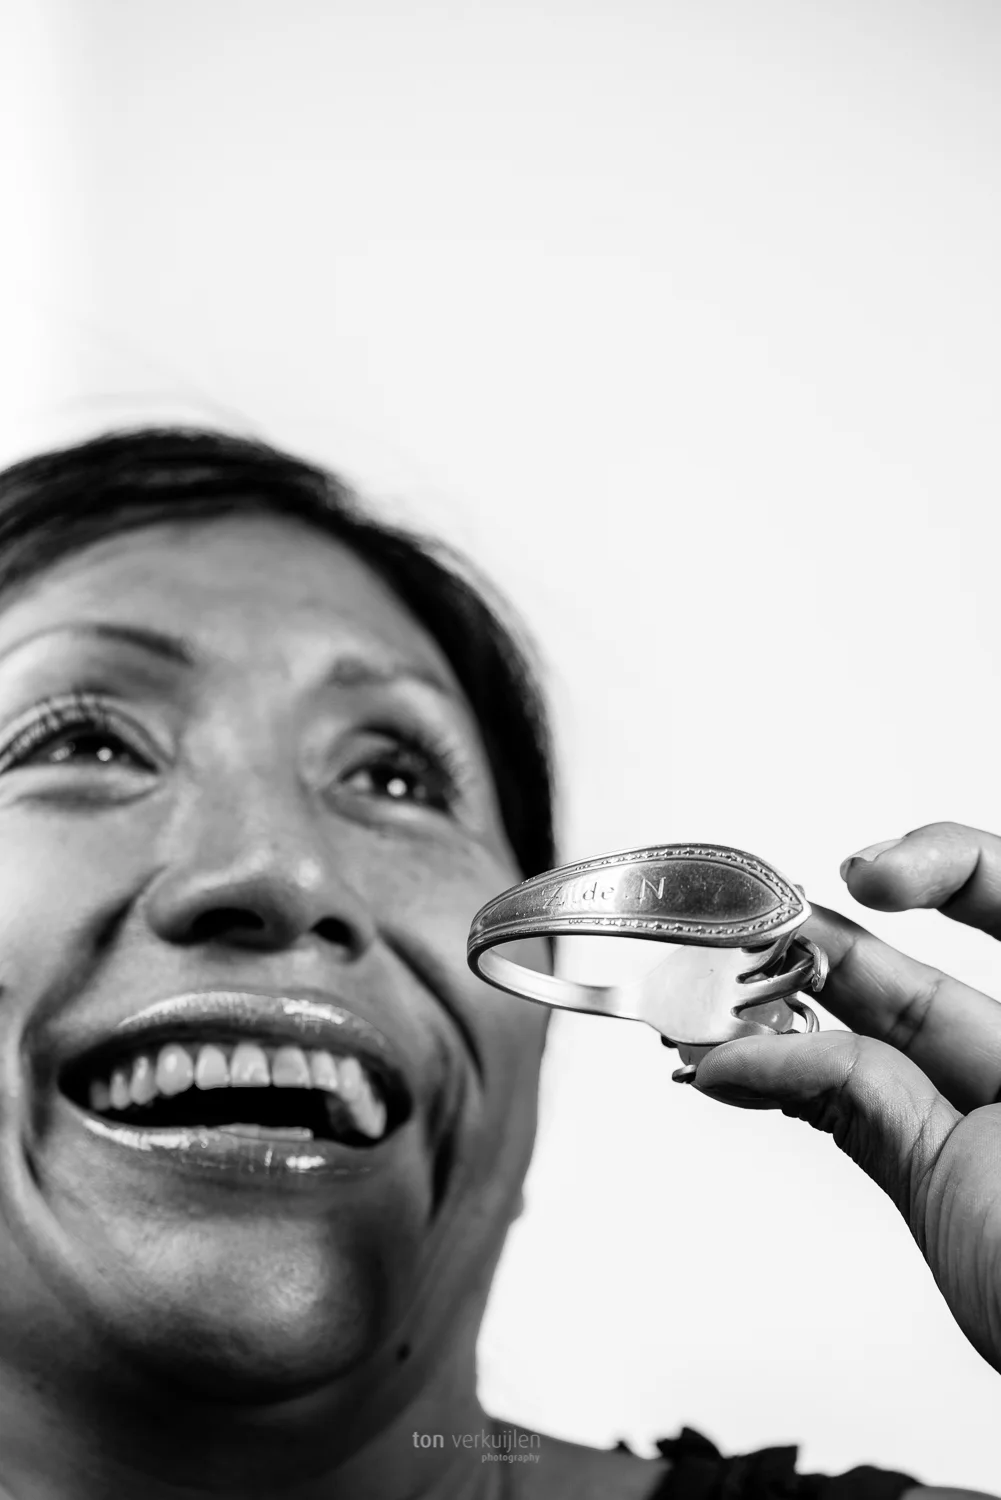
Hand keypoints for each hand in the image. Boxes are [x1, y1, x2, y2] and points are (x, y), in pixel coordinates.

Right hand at [692, 822, 1000, 1376]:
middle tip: (735, 937)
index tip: (868, 875)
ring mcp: (977, 1121)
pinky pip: (850, 1115)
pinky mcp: (935, 1178)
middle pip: (910, 977)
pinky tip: (729, 1074)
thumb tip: (776, 1063)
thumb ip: (891, 1103)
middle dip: (814, 950)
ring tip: (706, 1005)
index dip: (943, 863)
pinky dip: (783, 1090)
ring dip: (775, 1024)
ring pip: (862, 1048)